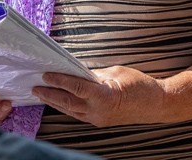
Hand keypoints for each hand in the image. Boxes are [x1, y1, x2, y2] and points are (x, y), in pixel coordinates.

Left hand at [33, 67, 164, 127]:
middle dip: (49, 94)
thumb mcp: (115, 72)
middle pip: (68, 102)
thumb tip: (75, 71)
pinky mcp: (100, 121)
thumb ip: (93, 74)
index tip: (45, 74)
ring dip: (54, 102)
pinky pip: (78, 114)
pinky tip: (57, 100)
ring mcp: (99, 119)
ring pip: (71, 110)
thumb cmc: (139, 85)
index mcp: (104, 96)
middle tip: (34, 86)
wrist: (157, 104)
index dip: (58, 80)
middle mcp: (99, 111)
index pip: (75, 87)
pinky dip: (66, 106)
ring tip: (41, 93)